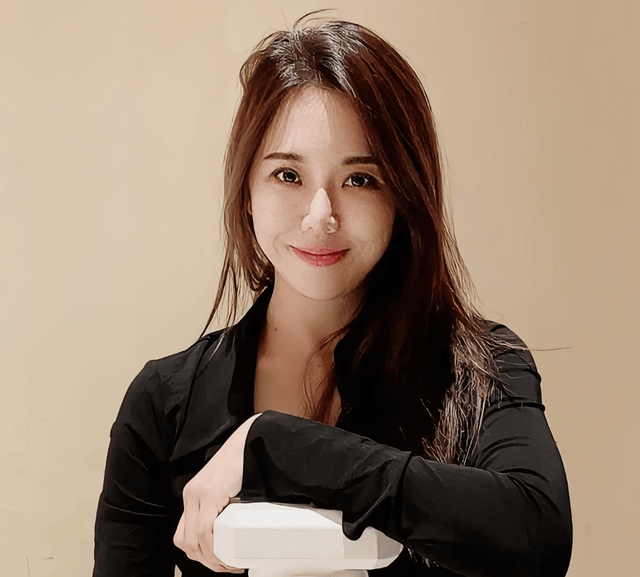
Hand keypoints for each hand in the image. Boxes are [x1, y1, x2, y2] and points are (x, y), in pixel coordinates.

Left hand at [173, 413, 262, 572]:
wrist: (250, 439)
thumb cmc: (243, 463)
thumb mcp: (226, 487)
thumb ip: (221, 505)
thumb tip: (229, 530)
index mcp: (193, 495)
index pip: (184, 536)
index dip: (199, 555)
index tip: (219, 562)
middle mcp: (191, 495)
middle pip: (186, 542)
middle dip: (206, 561)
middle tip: (227, 566)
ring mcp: (199, 494)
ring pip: (194, 539)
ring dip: (212, 557)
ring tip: (231, 562)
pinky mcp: (211, 493)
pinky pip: (205, 529)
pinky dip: (214, 546)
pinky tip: (226, 551)